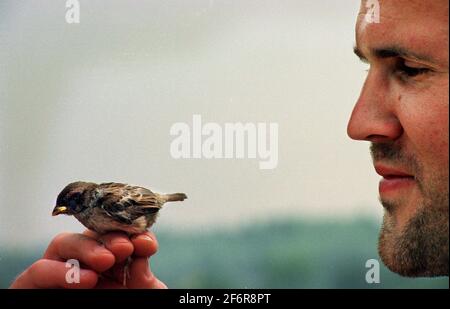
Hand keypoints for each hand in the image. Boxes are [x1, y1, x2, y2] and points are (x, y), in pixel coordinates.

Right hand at [9, 230, 166, 288]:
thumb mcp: (141, 298)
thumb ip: (145, 281)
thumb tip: (141, 258)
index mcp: (112, 266)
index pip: (118, 237)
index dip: (132, 234)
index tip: (148, 244)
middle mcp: (85, 266)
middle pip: (91, 235)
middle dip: (110, 237)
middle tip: (126, 247)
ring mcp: (60, 276)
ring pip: (63, 244)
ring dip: (86, 247)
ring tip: (106, 260)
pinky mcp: (34, 288)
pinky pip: (38, 271)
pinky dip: (58, 272)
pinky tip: (86, 280)